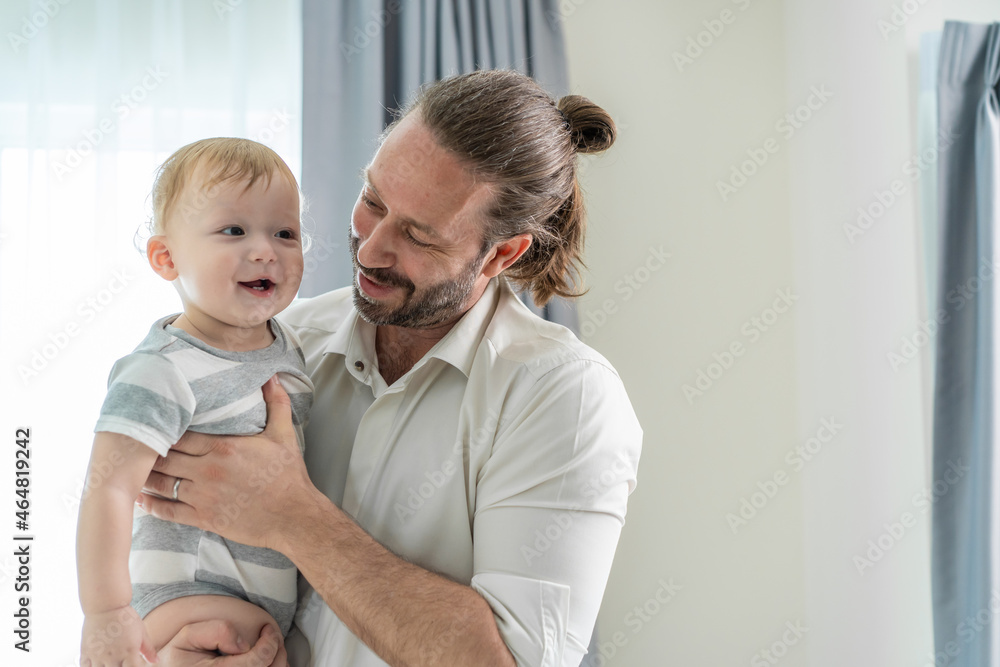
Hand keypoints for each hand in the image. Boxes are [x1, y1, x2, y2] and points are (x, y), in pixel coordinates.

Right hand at [81, 605, 156, 666]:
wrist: (106, 605)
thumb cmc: (126, 617)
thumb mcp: (141, 632)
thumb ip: (148, 649)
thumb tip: (156, 660)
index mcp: (129, 652)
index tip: (135, 665)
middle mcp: (113, 657)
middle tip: (122, 664)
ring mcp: (98, 656)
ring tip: (110, 664)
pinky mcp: (85, 652)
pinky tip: (97, 665)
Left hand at [137, 376, 312, 550]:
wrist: (294, 516)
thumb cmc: (288, 476)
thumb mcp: (284, 435)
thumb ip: (276, 403)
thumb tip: (272, 377)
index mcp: (223, 447)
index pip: (180, 435)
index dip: (163, 430)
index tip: (152, 425)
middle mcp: (207, 470)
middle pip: (164, 457)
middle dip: (148, 453)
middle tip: (133, 448)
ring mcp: (203, 496)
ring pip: (161, 484)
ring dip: (144, 478)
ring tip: (130, 472)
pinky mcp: (204, 518)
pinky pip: (168, 511)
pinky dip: (151, 505)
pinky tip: (141, 499)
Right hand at [157, 621, 285, 666]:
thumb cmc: (178, 659)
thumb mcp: (188, 636)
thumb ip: (217, 631)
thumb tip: (243, 644)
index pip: (258, 660)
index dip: (269, 641)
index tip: (267, 629)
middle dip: (277, 650)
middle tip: (271, 636)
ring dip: (277, 662)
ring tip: (268, 649)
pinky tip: (262, 663)